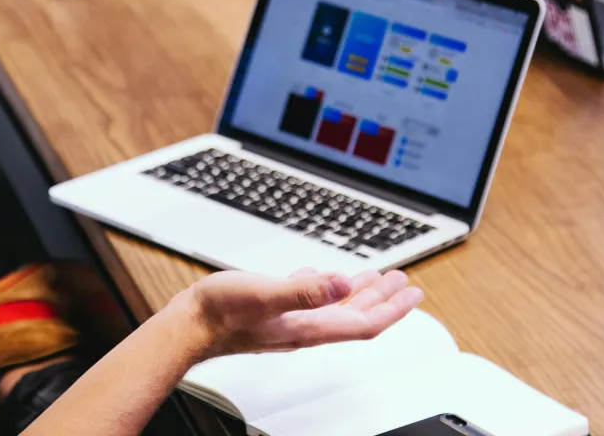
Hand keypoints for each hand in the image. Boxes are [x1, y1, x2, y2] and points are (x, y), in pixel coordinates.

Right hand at [178, 268, 423, 360]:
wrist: (189, 326)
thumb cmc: (221, 314)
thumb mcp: (266, 294)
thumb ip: (305, 290)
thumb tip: (342, 282)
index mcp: (309, 326)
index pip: (364, 322)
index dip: (393, 309)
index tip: (413, 294)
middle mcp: (305, 326)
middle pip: (356, 315)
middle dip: (383, 299)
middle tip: (403, 282)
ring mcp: (290, 321)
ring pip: (335, 308)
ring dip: (359, 293)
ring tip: (376, 279)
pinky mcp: (275, 312)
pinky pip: (311, 300)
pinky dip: (326, 288)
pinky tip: (323, 277)